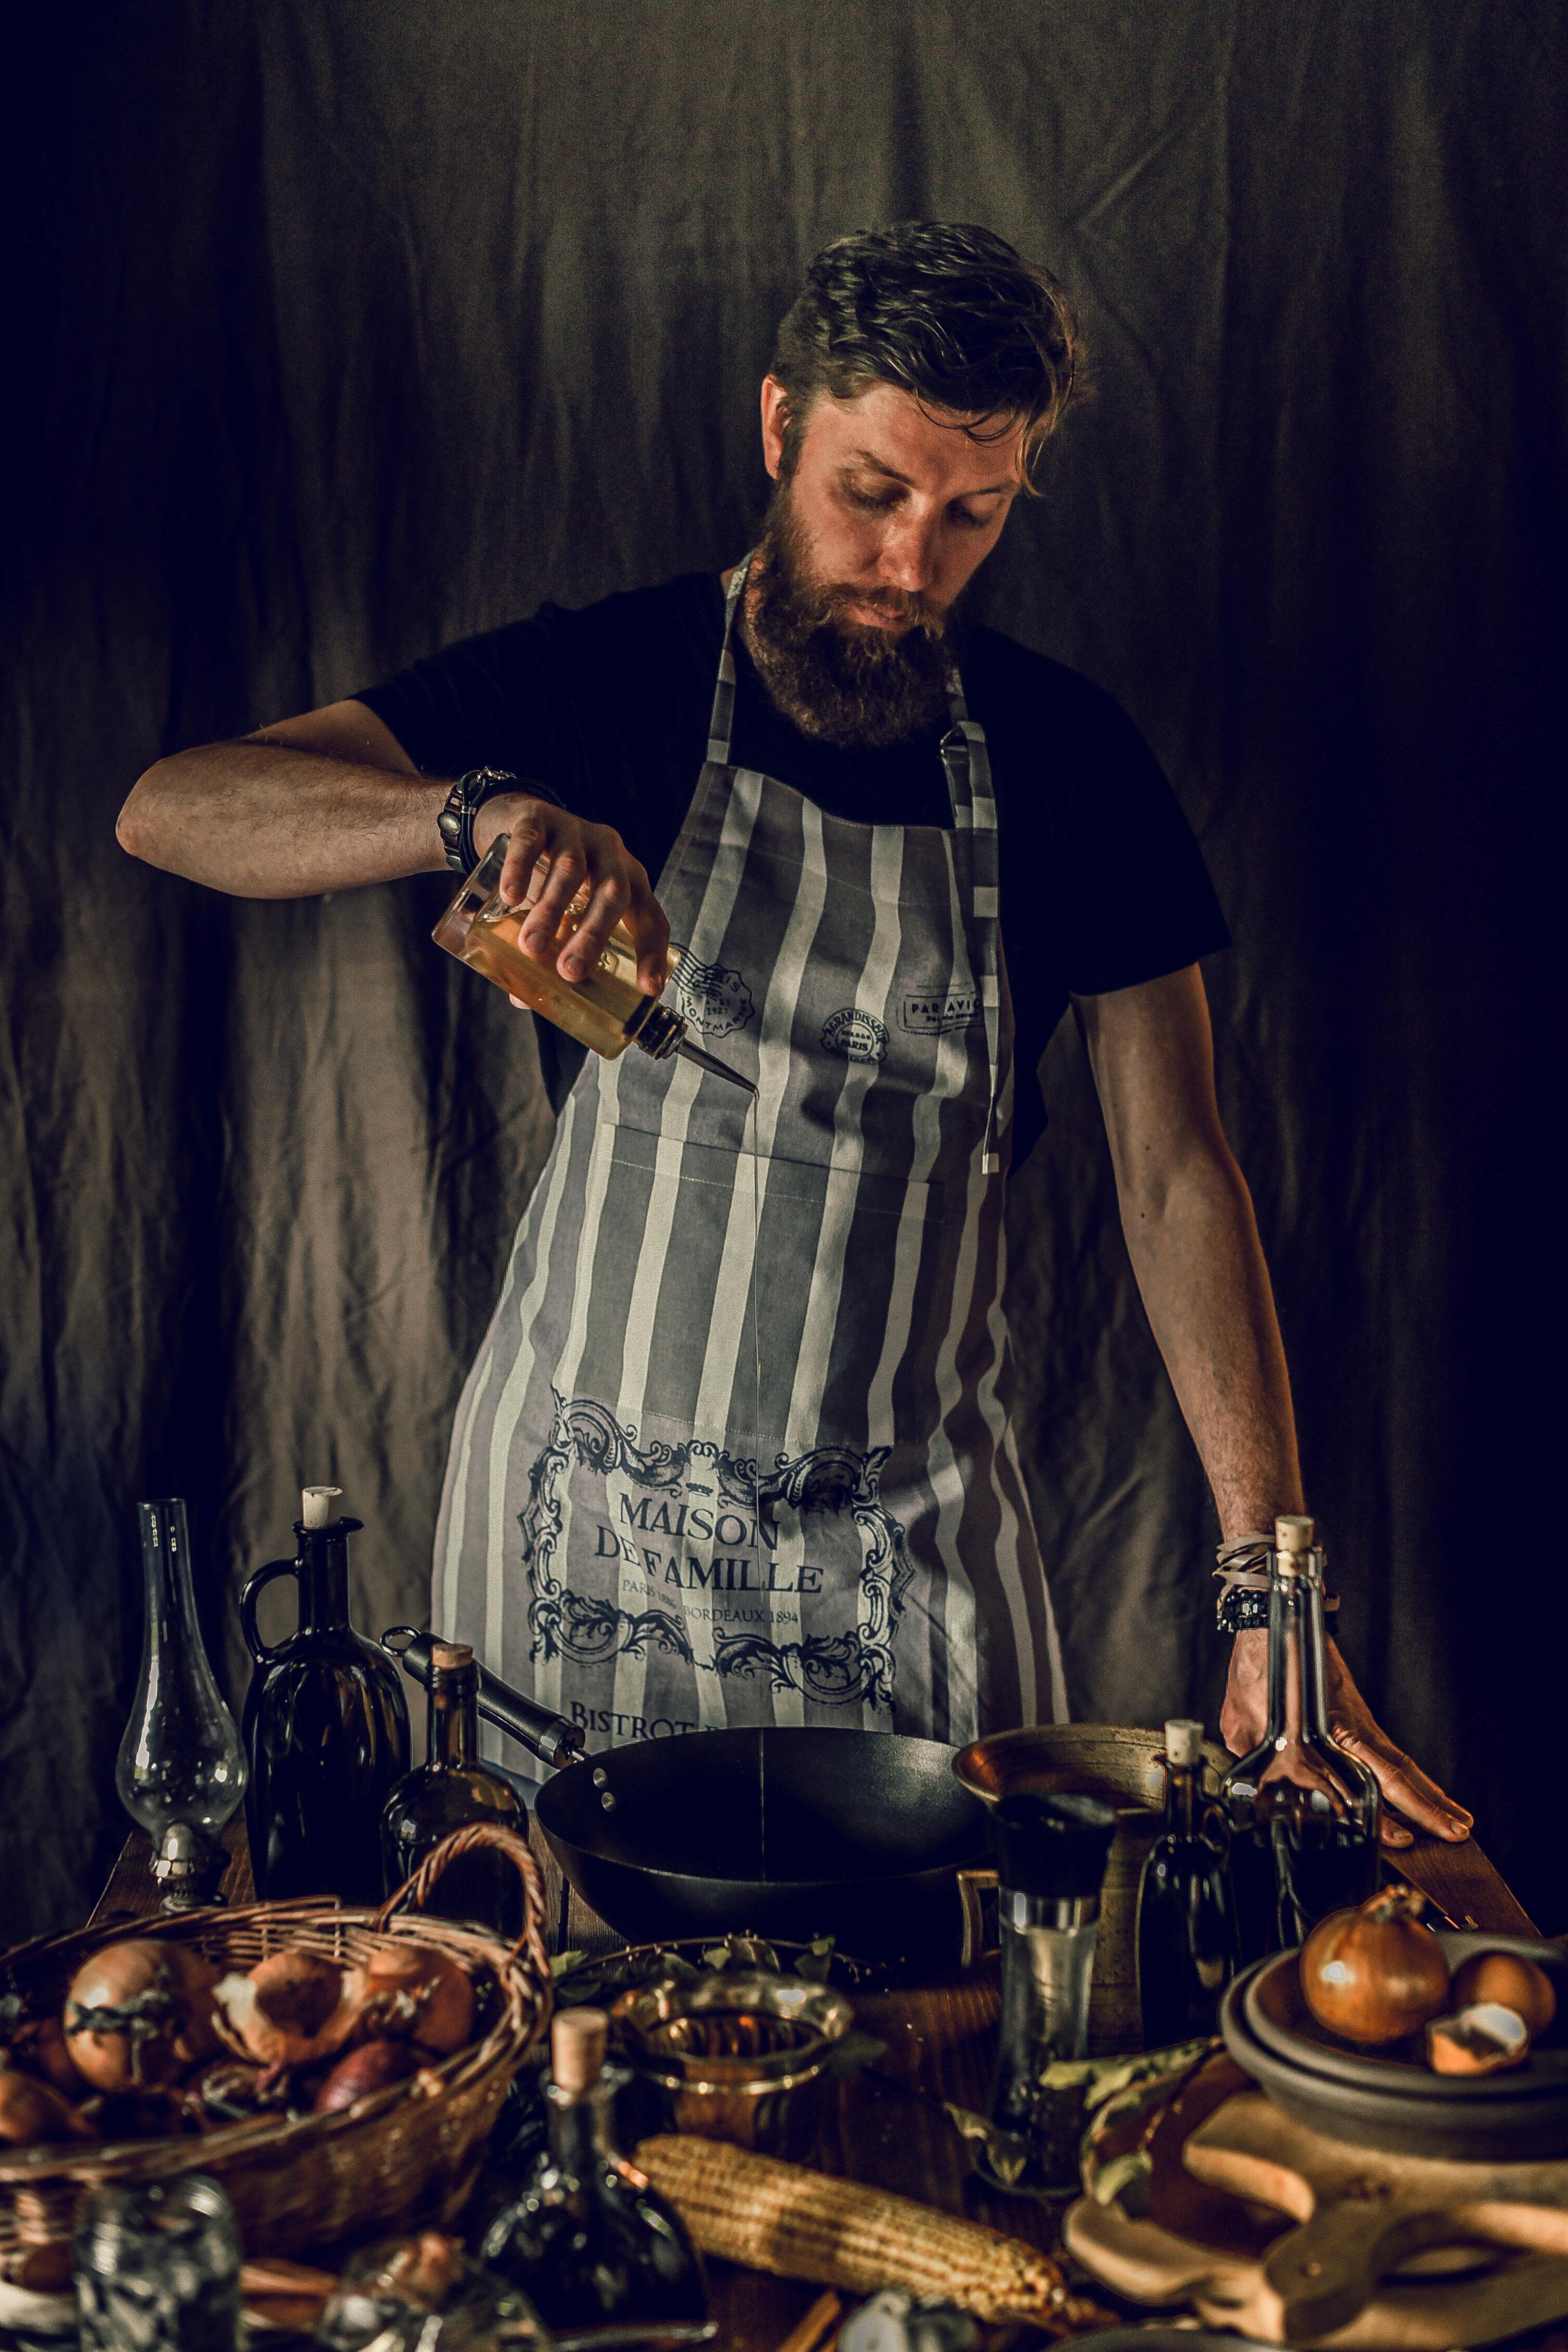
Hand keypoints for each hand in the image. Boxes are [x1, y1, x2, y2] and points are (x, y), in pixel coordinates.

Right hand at [472, 794, 669, 994]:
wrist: (512, 819)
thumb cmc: (546, 875)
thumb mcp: (557, 911)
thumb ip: (548, 949)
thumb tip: (523, 1000)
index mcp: (627, 880)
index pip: (650, 917)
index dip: (653, 953)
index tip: (648, 988)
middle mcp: (610, 853)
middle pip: (614, 894)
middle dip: (594, 935)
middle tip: (570, 972)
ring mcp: (575, 831)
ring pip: (570, 870)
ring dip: (551, 910)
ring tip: (531, 946)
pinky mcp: (538, 817)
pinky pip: (530, 842)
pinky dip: (521, 869)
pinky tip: (510, 897)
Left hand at [1221, 1628, 1473, 1849]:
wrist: (1273, 1625)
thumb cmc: (1257, 1672)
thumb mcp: (1243, 1723)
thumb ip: (1254, 1762)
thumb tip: (1254, 1794)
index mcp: (1323, 1733)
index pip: (1361, 1783)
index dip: (1380, 1816)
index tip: (1402, 1839)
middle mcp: (1350, 1730)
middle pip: (1396, 1775)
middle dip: (1428, 1808)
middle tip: (1458, 1833)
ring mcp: (1359, 1724)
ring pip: (1401, 1765)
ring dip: (1430, 1795)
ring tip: (1459, 1821)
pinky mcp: (1359, 1719)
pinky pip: (1392, 1753)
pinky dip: (1413, 1776)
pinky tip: (1426, 1792)